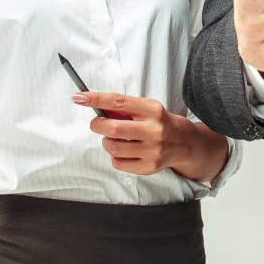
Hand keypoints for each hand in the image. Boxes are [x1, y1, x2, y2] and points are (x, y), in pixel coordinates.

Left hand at [73, 92, 228, 182]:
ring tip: (113, 139)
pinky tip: (124, 151)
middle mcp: (154, 130)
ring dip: (106, 142)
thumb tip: (94, 104)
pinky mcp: (150, 167)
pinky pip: (118, 163)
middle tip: (96, 124)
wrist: (185, 143)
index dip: (96, 99)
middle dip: (97, 125)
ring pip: (113, 147)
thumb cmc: (159, 122)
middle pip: (113, 128)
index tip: (79, 97)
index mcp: (152, 109)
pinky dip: (115, 157)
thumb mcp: (145, 108)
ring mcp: (153, 150)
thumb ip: (122, 108)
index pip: (118, 102)